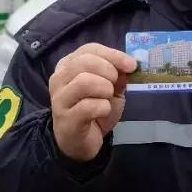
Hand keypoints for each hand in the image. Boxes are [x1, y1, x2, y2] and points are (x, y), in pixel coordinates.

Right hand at [49, 42, 136, 161]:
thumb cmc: (94, 109)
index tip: (132, 65)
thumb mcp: (110, 88)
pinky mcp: (65, 118)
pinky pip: (87, 106)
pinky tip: (103, 111)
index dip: (113, 55)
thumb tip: (130, 65)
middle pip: (84, 62)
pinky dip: (102, 107)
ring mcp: (59, 98)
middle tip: (115, 85)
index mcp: (69, 64)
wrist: (81, 141)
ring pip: (83, 81)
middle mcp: (59, 78)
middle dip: (108, 71)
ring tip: (108, 97)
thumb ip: (117, 75)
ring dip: (104, 89)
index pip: (90, 49)